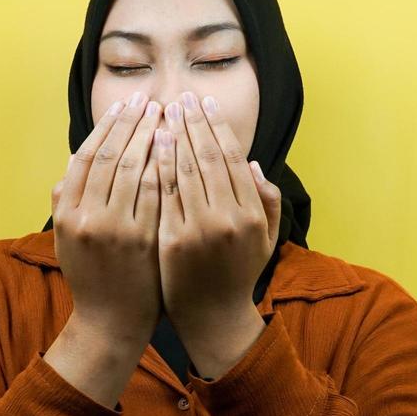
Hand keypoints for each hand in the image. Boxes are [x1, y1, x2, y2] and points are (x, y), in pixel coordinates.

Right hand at [51, 91, 164, 344]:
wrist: (111, 323)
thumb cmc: (91, 278)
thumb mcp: (66, 239)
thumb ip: (66, 199)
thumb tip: (76, 156)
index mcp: (68, 213)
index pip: (88, 156)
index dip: (107, 127)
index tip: (125, 105)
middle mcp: (89, 218)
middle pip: (114, 156)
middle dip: (133, 123)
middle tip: (150, 99)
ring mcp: (118, 230)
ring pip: (137, 170)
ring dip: (153, 136)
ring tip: (167, 114)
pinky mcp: (145, 241)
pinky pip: (158, 194)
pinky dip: (167, 166)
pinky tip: (177, 147)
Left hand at [154, 91, 282, 335]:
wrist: (212, 318)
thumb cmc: (237, 275)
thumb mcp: (265, 240)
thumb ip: (266, 202)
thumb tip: (253, 165)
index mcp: (252, 214)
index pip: (233, 158)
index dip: (217, 127)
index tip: (204, 104)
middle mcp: (229, 219)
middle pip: (208, 158)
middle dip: (192, 123)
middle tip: (179, 97)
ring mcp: (200, 231)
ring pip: (184, 171)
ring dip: (172, 137)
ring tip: (162, 112)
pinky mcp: (173, 242)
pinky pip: (163, 196)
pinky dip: (157, 167)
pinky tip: (150, 146)